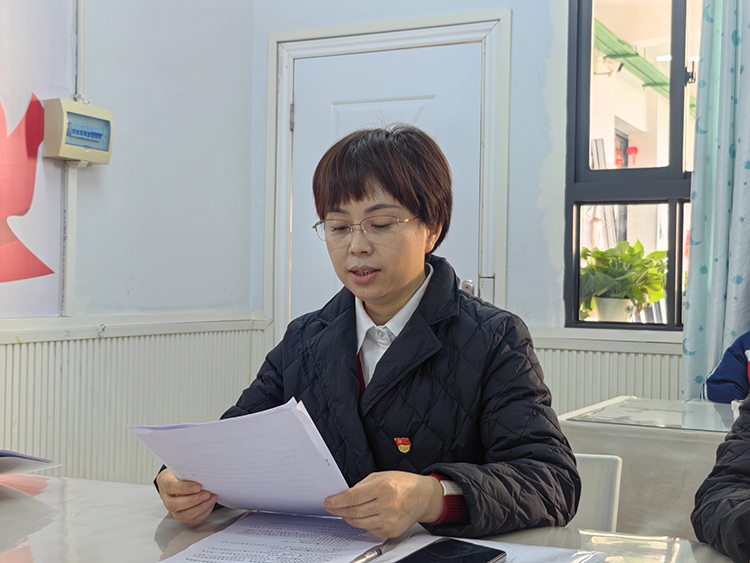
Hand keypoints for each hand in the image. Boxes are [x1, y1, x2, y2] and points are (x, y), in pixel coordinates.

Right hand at [156, 469, 216, 525]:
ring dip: (200, 508)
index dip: (184, 488)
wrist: (178, 479)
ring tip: (211, 499)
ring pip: (183, 516)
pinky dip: (203, 513)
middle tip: (207, 494)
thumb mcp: (183, 467)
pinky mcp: (182, 515)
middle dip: (193, 501)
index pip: (170, 486)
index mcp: (164, 482)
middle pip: (174, 505)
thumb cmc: (181, 472)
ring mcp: (173, 509)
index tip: (198, 486)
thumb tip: (205, 470)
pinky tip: (209, 504)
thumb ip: (190, 470)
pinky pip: (191, 520)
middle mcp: (166, 498)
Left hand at [324, 471, 443, 537]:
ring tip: (343, 512)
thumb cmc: (403, 484)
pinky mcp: (391, 531)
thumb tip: (344, 496)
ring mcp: (389, 520)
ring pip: (359, 523)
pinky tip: (362, 516)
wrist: (423, 497)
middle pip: (354, 512)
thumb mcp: (381, 476)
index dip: (337, 501)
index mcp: (383, 487)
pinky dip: (362, 523)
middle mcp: (387, 505)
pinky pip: (369, 529)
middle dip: (339, 510)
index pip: (352, 497)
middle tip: (332, 507)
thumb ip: (362, 486)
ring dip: (347, 517)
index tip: (329, 502)